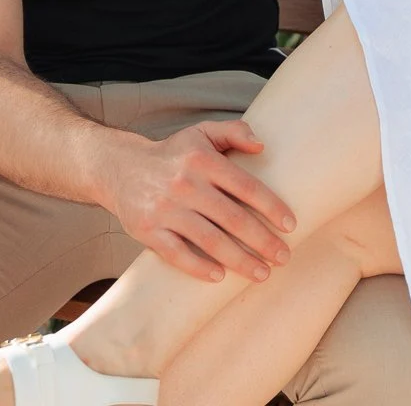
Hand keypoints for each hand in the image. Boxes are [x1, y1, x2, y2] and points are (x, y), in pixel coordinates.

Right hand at [102, 120, 298, 283]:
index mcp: (203, 160)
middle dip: (262, 241)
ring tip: (262, 273)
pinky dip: (199, 267)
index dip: (271, 206)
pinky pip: (177, 254)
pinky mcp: (147, 230)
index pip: (246, 186)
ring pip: (209, 240)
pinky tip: (220, 277)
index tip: (291, 225)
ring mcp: (165, 209)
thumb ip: (234, 132)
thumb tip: (263, 146)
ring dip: (239, 260)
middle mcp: (185, 184)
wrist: (120, 168)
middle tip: (284, 257)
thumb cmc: (173, 154)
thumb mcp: (201, 133)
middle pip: (232, 218)